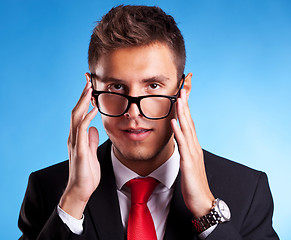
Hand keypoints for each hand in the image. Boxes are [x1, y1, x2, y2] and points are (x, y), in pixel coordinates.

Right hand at [59, 73, 99, 218]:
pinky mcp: (79, 150)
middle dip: (82, 95)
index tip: (90, 88)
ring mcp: (75, 142)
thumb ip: (90, 140)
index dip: (84, 100)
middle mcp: (74, 136)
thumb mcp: (90, 151)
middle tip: (88, 81)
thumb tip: (94, 129)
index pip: (80, 114)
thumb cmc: (86, 172)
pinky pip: (82, 130)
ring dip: (83, 102)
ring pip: (76, 117)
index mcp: (78, 136)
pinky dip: (87, 118)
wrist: (81, 189)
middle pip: (76, 111)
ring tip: (89, 88)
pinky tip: (94, 109)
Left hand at [171, 88, 214, 217]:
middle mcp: (194, 147)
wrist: (202, 201)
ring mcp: (192, 154)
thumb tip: (179, 141)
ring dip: (183, 113)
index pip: (190, 124)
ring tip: (179, 98)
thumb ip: (185, 151)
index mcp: (193, 147)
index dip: (186, 109)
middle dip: (185, 104)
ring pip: (187, 129)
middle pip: (190, 122)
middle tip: (182, 88)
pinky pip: (182, 145)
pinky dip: (178, 132)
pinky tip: (174, 122)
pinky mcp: (188, 163)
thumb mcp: (188, 164)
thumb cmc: (194, 183)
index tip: (182, 95)